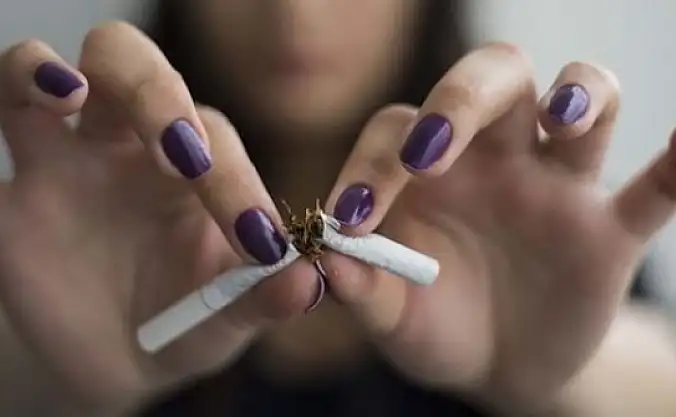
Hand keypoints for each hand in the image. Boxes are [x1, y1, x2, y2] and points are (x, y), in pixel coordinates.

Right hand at [0, 22, 320, 403]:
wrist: (121, 360)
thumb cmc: (187, 321)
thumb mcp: (229, 317)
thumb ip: (263, 296)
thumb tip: (308, 283)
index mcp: (188, 161)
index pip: (208, 134)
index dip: (232, 178)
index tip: (253, 238)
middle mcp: (119, 145)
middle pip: (121, 61)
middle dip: (147, 88)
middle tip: (172, 148)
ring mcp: (53, 168)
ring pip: (25, 77)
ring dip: (37, 72)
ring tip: (61, 96)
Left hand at [321, 43, 675, 408]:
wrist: (496, 368)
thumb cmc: (432, 326)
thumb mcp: (390, 316)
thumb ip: (362, 289)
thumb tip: (328, 263)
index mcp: (426, 172)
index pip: (397, 131)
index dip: (373, 163)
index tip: (351, 217)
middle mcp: (493, 158)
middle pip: (492, 83)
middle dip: (463, 99)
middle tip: (433, 151)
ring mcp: (556, 186)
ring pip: (580, 103)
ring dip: (578, 95)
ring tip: (563, 118)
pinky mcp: (610, 229)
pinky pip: (659, 186)